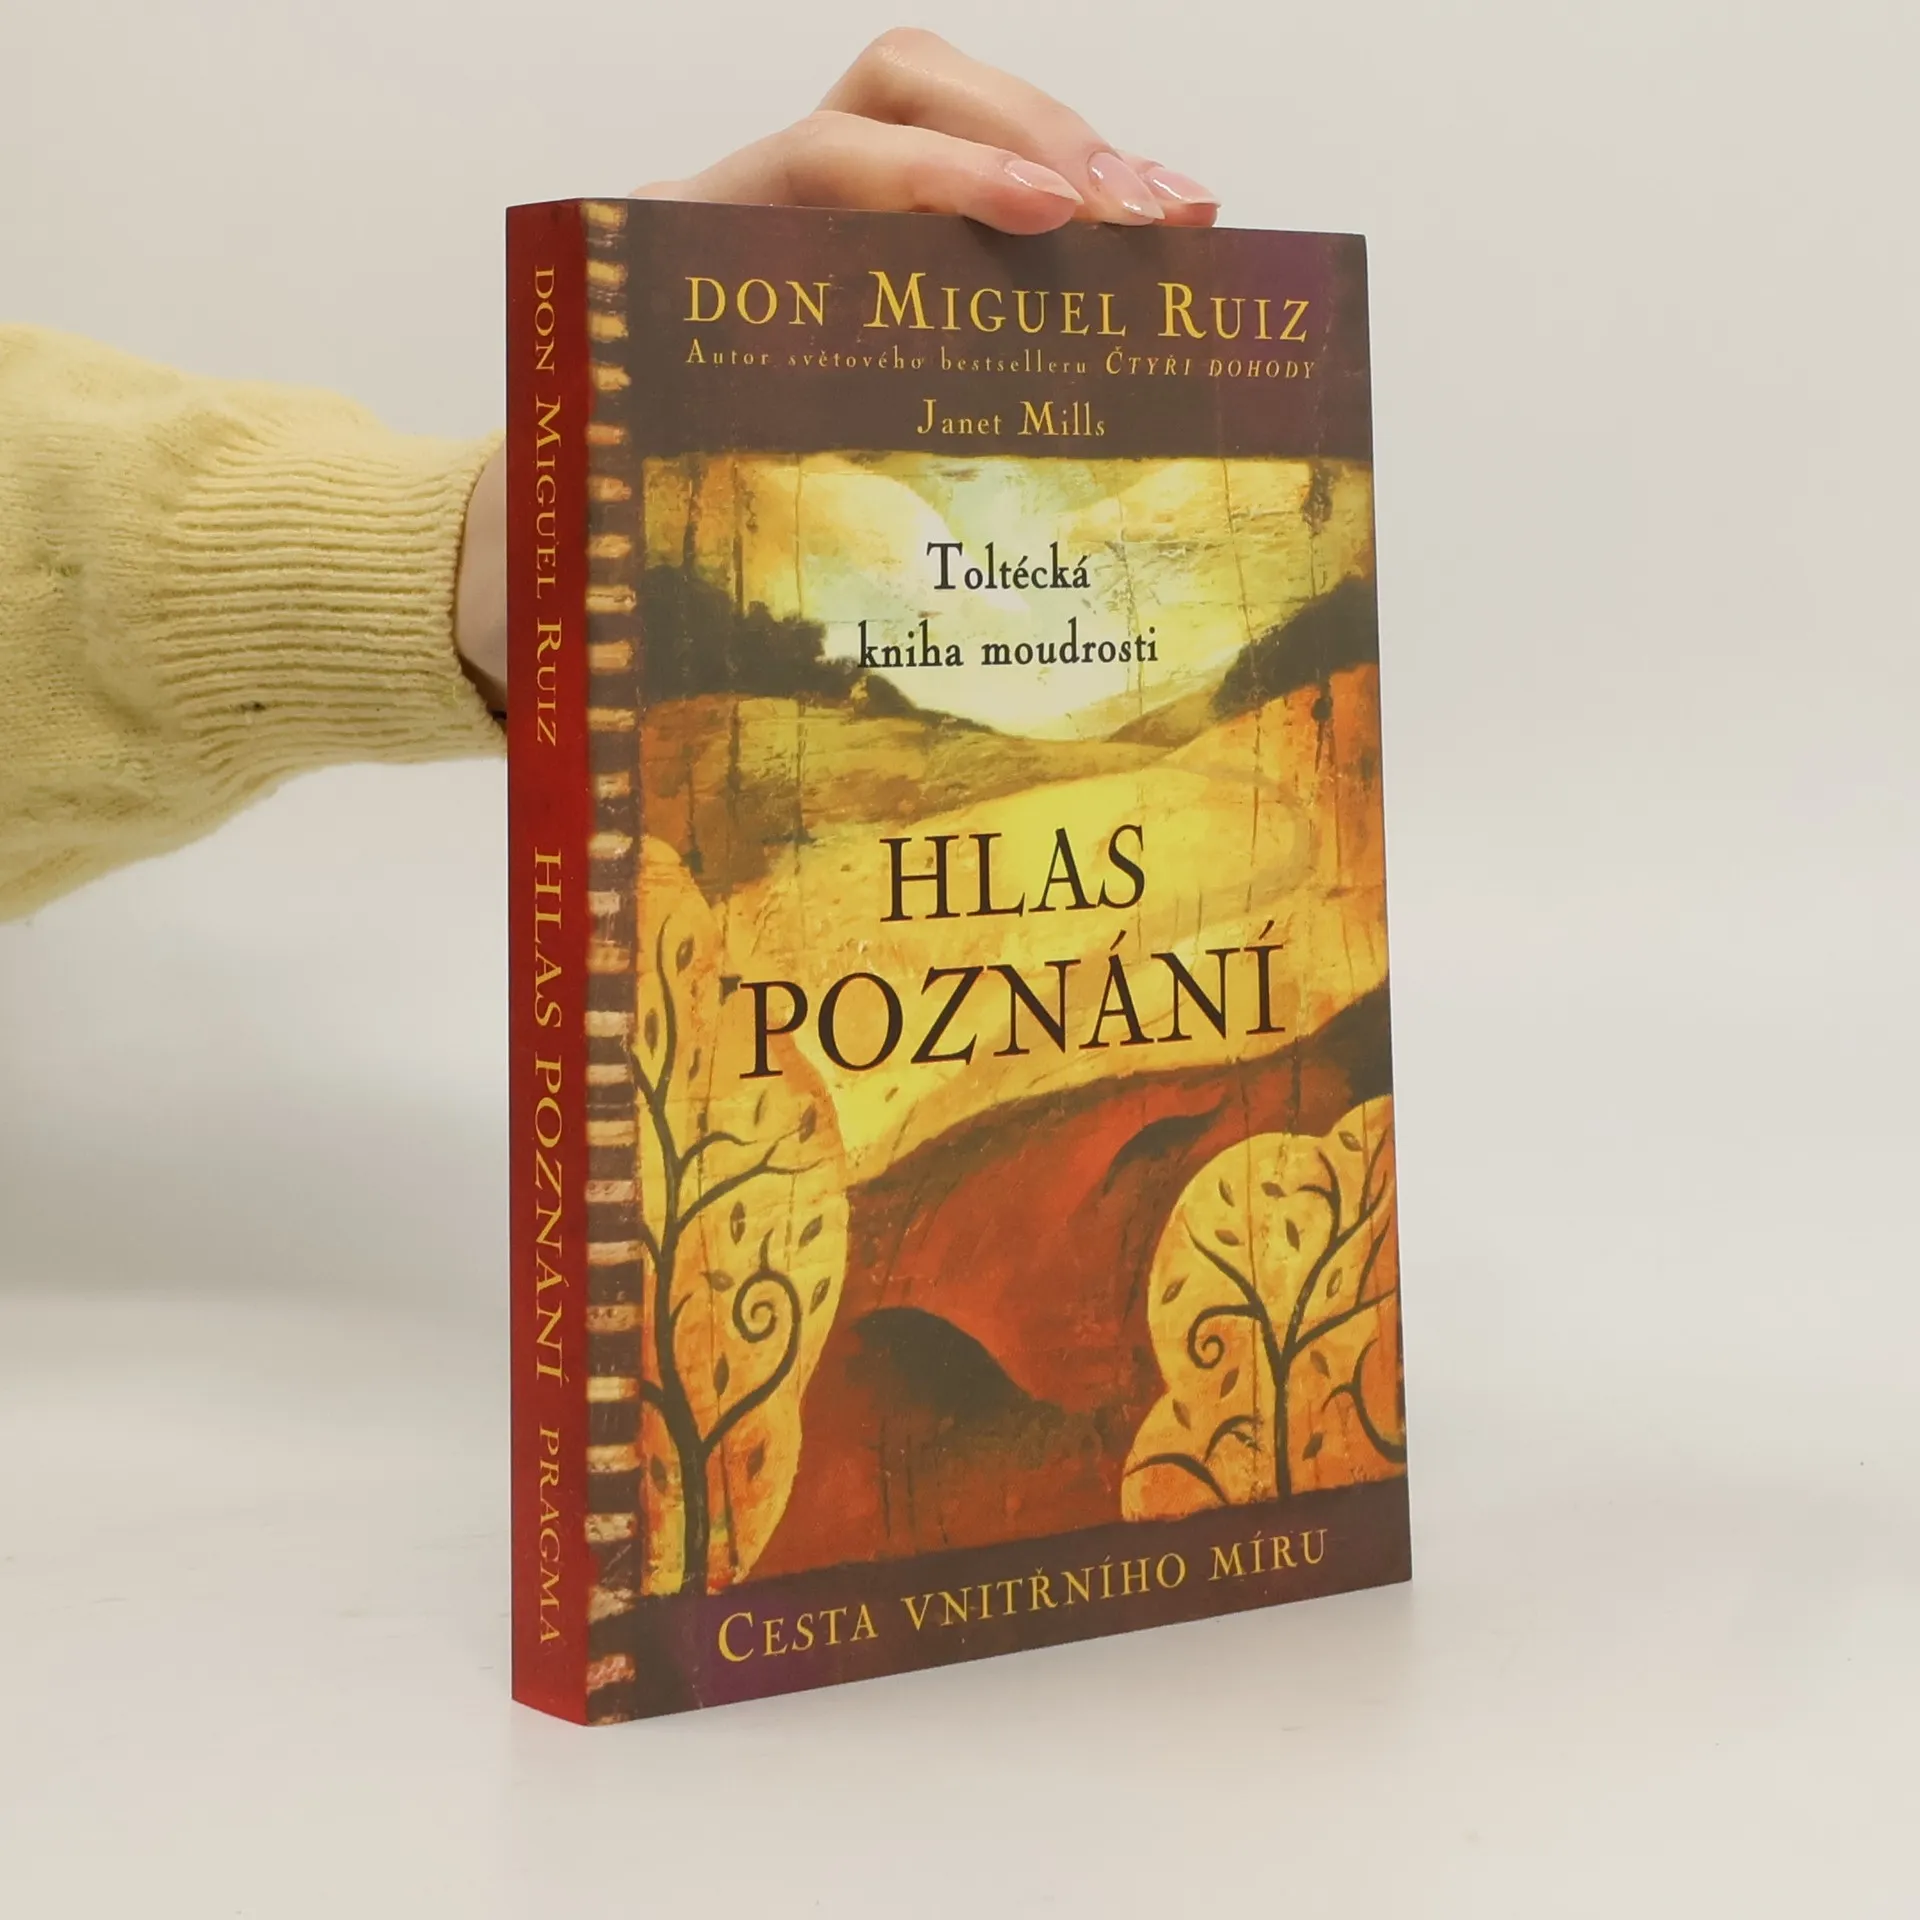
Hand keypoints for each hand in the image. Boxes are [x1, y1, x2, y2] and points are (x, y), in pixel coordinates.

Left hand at [455, 29, 1219, 701]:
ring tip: (1182, 215)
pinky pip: (984, 192)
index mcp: (690, 243)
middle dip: (1038, 136)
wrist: (564, 512)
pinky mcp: (885, 254)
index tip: (1044, 219)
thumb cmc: (588, 514)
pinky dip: (1073, 205)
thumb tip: (676, 523)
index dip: (937, 178)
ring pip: (958, 119)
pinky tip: (1156, 242)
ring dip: (1078, 152)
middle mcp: (762, 202)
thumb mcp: (604, 495)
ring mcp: (830, 218)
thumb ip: (633, 488)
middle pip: (907, 93)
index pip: (828, 158)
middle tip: (1143, 212)